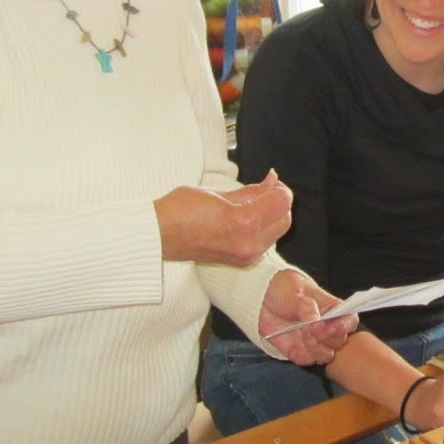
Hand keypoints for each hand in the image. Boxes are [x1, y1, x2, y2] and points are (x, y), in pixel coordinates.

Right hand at [155, 170, 291, 265]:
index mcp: (244, 222)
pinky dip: (262, 229)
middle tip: (266, 190)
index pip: (282, 202)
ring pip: (276, 232)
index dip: (280, 188)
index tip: (271, 181)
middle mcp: (249, 243)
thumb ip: (250, 190)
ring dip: (272, 216)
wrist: (159, 236)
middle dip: (279, 202)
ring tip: (253, 203)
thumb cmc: (179, 211)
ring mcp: (245, 255)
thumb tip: (272, 182)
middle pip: (285, 219)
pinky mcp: (239, 261)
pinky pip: (263, 243)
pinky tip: (247, 218)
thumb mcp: (218, 192)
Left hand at [257, 269, 355, 365]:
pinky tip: (293, 341)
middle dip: (327, 338)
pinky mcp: (300, 351)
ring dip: (315, 347)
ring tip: (302, 333)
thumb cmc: (285, 290)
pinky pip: (306, 360)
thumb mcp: (294, 292)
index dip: (345, 326)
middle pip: (339, 341)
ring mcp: (315, 342)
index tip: (334, 326)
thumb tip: (314, 321)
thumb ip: (305, 306)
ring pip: (325, 355)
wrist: (263, 300)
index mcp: (333, 309)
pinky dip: (301, 353)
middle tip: (312, 328)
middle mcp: (327, 328)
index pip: (350, 320)